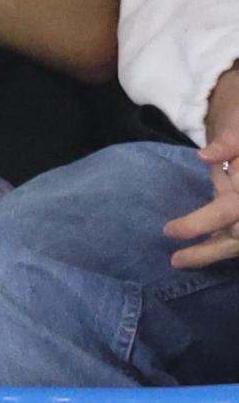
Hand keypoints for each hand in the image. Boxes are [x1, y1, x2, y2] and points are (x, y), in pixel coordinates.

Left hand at [171, 65, 238, 267]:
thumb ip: (230, 140)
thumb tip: (206, 156)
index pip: (232, 209)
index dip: (203, 222)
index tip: (171, 230)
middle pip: (238, 234)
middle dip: (209, 250)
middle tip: (175, 262)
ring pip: (238, 238)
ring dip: (212, 251)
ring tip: (179, 262)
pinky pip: (235, 233)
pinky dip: (220, 243)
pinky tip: (198, 253)